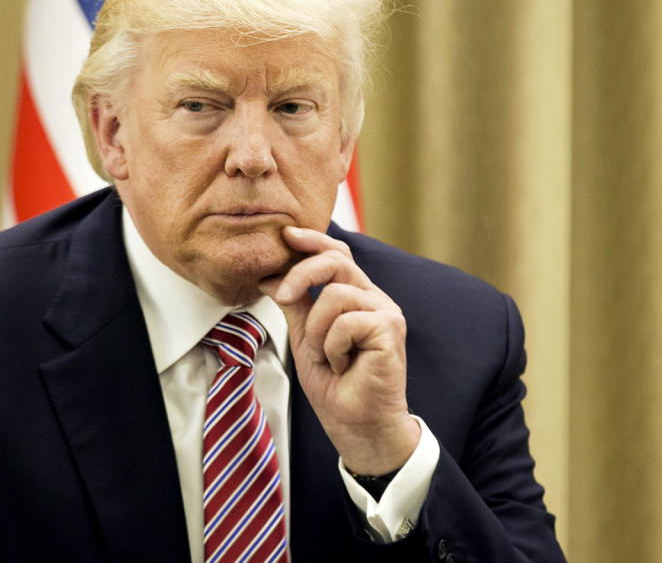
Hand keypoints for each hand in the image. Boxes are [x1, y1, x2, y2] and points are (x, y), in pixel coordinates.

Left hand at [258, 226, 419, 475]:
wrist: (357, 425)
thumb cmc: (335, 386)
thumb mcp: (305, 337)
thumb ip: (296, 305)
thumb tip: (271, 277)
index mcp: (357, 297)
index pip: (337, 255)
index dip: (312, 241)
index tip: (284, 235)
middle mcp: (375, 299)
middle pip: (337, 260)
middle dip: (301, 273)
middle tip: (280, 295)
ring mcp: (385, 313)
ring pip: (336, 294)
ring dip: (317, 330)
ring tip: (327, 357)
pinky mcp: (390, 330)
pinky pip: (345, 322)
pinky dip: (332, 346)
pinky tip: (342, 366)